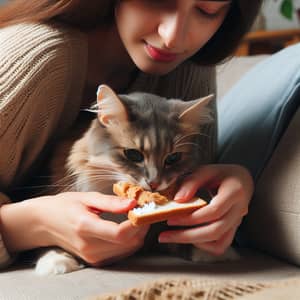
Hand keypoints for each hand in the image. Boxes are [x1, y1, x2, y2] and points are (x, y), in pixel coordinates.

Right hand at [0, 192, 148, 265]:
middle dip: (142, 226)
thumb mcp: (87, 197)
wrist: (44, 223)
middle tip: (144, 210)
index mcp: (85, 227)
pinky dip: (130, 240)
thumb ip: (111, 202)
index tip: (145, 208)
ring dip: (139, 233)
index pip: (120, 234)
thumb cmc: (65, 206)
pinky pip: (122, 253)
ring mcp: (92, 256)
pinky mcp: (95, 261)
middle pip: (129, 243)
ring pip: (129, 249)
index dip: (138, 222)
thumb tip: (134, 203)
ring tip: (137, 216)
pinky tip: (128, 227)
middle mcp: (90, 247)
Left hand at [158, 164, 253, 254]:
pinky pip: (221, 244)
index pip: (214, 211)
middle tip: (165, 236)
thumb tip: (178, 200)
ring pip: (219, 242)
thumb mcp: (207, 170)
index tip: (171, 219)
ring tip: (173, 237)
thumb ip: (192, 182)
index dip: (191, 217)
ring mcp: (237, 222)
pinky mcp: (233, 229)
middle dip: (187, 236)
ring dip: (194, 242)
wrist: (242, 180)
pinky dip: (205, 245)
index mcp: (234, 192)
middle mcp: (239, 210)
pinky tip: (190, 237)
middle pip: (215, 231)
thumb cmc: (222, 173)